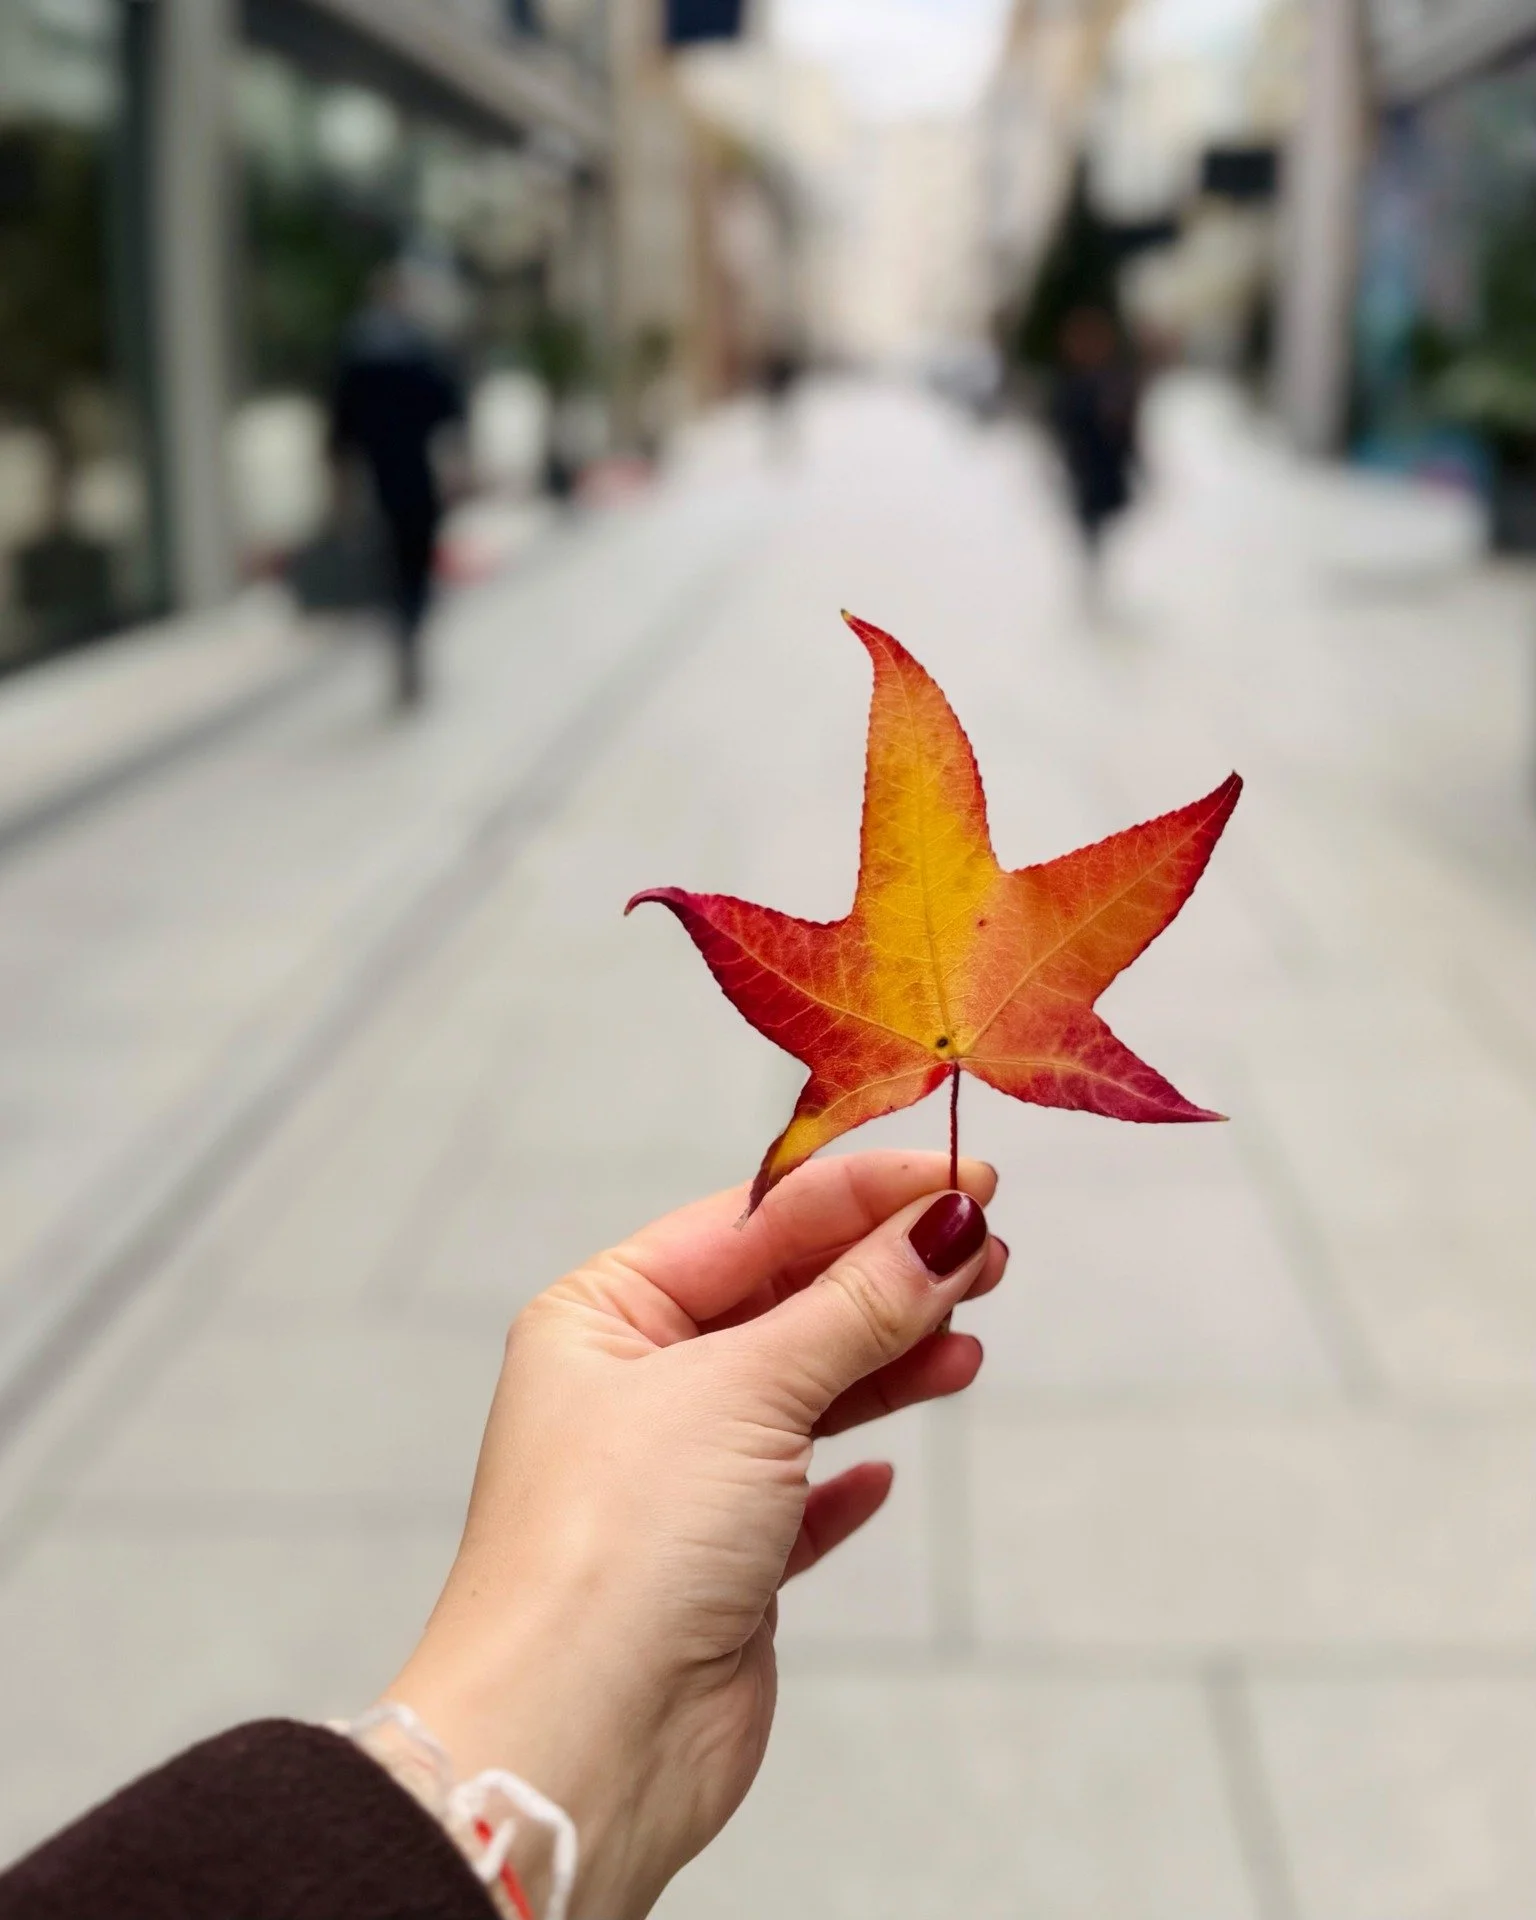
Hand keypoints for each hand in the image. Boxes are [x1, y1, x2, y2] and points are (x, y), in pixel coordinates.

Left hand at [388, 1151, 1004, 1917]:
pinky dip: (847, 1473)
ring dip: (888, 1361)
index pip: (751, 1223)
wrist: (579, 1745)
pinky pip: (799, 1493)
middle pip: (783, 1300)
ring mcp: (677, 1476)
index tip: (961, 1176)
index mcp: (603, 1314)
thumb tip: (944, 1228)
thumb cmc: (616, 1545)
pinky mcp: (720, 1564)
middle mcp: (634, 1386)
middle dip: (885, 1273)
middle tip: (987, 1250)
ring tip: (969, 1336)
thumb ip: (855, 1309)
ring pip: (803, 1390)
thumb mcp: (746, 1391)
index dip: (861, 1194)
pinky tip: (887, 1466)